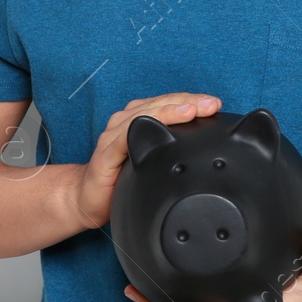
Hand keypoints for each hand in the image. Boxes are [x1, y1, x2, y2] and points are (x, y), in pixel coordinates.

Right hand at [71, 93, 221, 228]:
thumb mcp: (154, 163)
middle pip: (159, 104)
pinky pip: (122, 137)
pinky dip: (140, 128)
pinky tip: (157, 126)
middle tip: (211, 104)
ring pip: (143, 114)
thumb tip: (207, 155)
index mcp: (137, 120)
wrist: (87, 200)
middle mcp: (124, 122)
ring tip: (192, 110)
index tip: (214, 104)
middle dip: (187, 102)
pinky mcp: (105, 154)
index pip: (168, 103)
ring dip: (169, 110)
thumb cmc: (121, 181)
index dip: (191, 101)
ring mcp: (113, 136)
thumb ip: (172, 152)